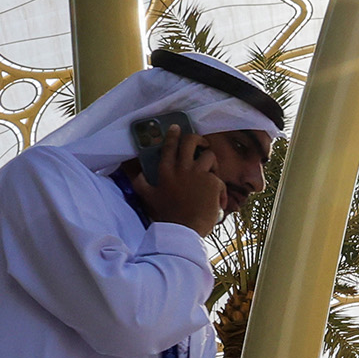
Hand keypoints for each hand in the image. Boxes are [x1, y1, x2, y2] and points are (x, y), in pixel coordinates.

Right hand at [125, 123, 231, 237]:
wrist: (184, 230)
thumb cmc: (166, 215)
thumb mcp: (149, 197)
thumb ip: (141, 183)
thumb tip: (137, 173)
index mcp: (166, 170)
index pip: (169, 145)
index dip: (173, 134)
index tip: (176, 127)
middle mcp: (182, 168)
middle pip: (191, 141)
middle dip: (198, 139)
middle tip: (202, 144)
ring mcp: (198, 174)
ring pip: (210, 155)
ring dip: (212, 163)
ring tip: (211, 174)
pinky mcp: (213, 182)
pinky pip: (219, 179)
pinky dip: (221, 190)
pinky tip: (218, 202)